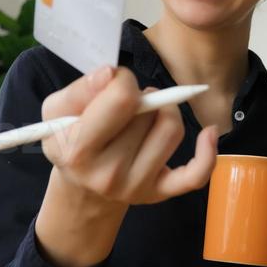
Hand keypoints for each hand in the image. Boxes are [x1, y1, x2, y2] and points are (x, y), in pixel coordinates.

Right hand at [40, 65, 218, 206]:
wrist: (82, 187)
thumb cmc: (71, 140)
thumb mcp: (57, 111)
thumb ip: (80, 89)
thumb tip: (111, 73)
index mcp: (79, 152)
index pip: (121, 100)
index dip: (124, 81)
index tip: (116, 84)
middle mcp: (109, 175)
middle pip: (148, 113)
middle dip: (140, 98)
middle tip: (128, 103)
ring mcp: (137, 187)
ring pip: (171, 130)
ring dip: (164, 111)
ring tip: (147, 114)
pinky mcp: (161, 193)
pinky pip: (196, 174)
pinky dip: (207, 152)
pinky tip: (208, 133)